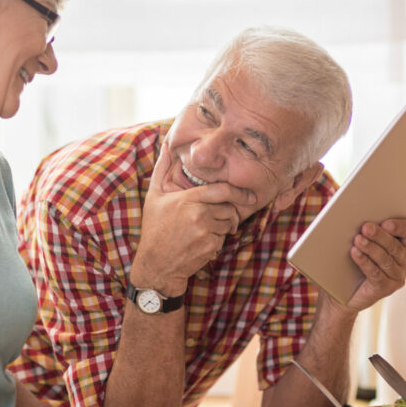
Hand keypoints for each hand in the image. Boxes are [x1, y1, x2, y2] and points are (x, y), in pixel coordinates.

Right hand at [132, 144, 255, 294]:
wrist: (156, 263)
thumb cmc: (155, 228)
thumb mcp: (154, 196)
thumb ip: (163, 168)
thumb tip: (167, 142)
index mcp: (187, 199)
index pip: (222, 190)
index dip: (240, 192)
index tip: (251, 195)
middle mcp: (198, 214)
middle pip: (229, 208)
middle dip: (229, 212)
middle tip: (223, 217)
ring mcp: (205, 232)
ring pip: (228, 224)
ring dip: (222, 227)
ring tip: (204, 230)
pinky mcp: (210, 247)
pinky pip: (223, 239)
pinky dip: (216, 240)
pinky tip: (200, 242)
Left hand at [342, 218, 405, 312]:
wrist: (343, 293)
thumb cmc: (351, 264)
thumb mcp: (361, 243)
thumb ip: (366, 231)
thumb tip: (358, 218)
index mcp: (401, 245)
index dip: (401, 226)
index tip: (386, 222)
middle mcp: (403, 261)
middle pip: (395, 246)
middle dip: (379, 235)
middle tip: (365, 227)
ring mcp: (396, 276)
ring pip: (386, 259)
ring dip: (371, 248)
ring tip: (358, 240)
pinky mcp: (385, 288)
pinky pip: (376, 273)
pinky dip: (365, 262)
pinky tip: (355, 253)